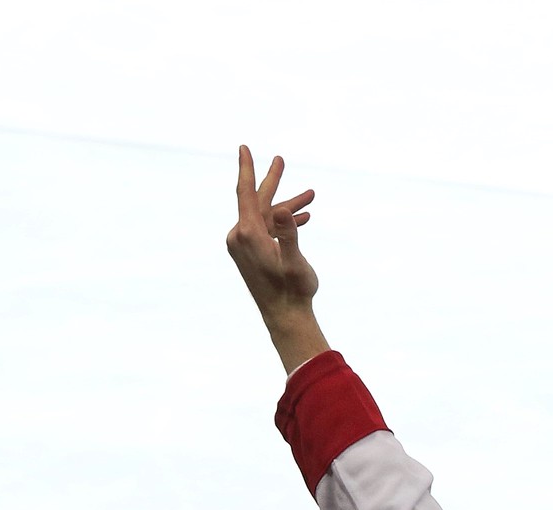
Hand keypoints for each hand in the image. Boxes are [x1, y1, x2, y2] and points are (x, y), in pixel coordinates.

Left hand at [227, 146, 330, 370]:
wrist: (286, 317)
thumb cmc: (293, 291)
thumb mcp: (295, 262)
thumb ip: (289, 234)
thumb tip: (284, 210)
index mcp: (248, 234)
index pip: (246, 194)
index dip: (248, 169)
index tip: (244, 148)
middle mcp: (241, 237)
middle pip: (257, 201)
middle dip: (272, 182)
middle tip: (281, 159)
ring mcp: (245, 246)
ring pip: (266, 217)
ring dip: (288, 207)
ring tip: (311, 196)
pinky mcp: (251, 254)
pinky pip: (267, 230)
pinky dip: (284, 223)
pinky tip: (303, 219)